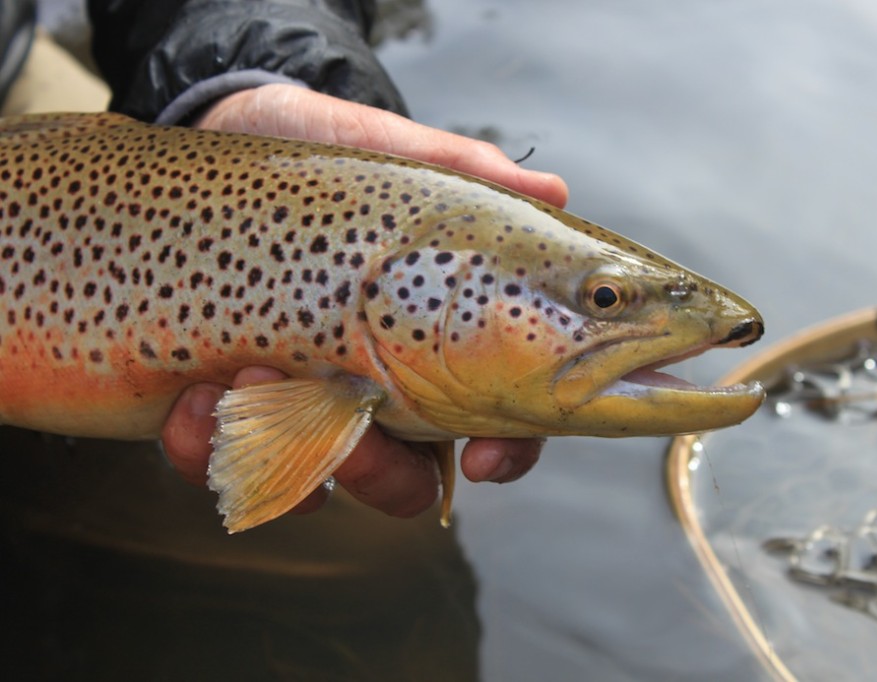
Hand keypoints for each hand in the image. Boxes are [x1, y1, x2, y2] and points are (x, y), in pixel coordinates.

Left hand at [161, 84, 564, 519]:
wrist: (220, 132)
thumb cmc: (323, 154)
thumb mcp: (394, 154)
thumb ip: (469, 174)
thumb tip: (552, 192)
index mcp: (438, 345)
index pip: (499, 422)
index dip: (509, 453)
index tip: (486, 459)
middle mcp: (376, 390)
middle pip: (406, 480)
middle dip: (380, 474)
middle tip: (353, 428)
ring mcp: (299, 404)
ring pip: (316, 486)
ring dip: (289, 456)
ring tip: (248, 378)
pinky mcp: (226, 404)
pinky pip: (220, 465)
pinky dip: (207, 448)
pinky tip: (195, 397)